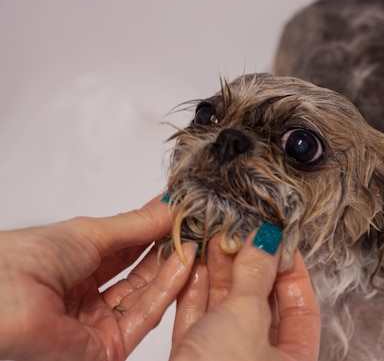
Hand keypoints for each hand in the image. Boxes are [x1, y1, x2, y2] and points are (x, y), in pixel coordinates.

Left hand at [0, 196, 195, 360]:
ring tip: (197, 241)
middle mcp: (86, 295)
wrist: (3, 305)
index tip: (184, 211)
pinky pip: (145, 316)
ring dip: (174, 267)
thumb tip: (170, 205)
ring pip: (147, 295)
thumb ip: (137, 224)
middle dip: (168, 248)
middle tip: (197, 226)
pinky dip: (169, 289)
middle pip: (139, 272)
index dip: (154, 229)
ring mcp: (98, 323)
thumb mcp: (90, 233)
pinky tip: (185, 264)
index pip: (125, 248)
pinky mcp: (109, 348)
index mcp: (74, 265)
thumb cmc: (27, 261)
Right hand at [170, 224, 320, 360]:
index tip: (278, 237)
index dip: (290, 268)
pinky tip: (193, 264)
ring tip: (215, 238)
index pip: (301, 305)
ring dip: (219, 273)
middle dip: (249, 265)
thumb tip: (267, 240)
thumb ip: (256, 275)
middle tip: (239, 231)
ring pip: (227, 310)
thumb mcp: (246, 319)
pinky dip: (195, 293)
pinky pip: (199, 322)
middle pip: (261, 304)